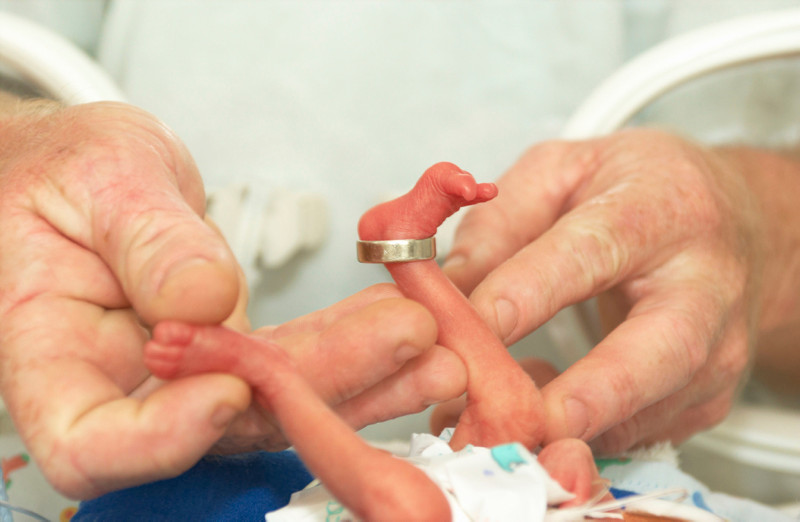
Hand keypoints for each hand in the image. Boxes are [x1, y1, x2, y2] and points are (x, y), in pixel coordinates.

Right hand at [0, 99, 466, 498]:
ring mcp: (187, 378)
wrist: (79, 176)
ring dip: (363, 377)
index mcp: (54, 357)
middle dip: (320, 387)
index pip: (94, 441)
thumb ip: (146, 241)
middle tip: (408, 340)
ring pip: (277, 401)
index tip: (236, 381)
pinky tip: (409, 327)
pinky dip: (353, 344)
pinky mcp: (234, 355)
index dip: (164, 435)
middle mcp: (125, 387)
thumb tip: (205, 301)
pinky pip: (296, 361)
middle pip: (220, 423)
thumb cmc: (60, 173)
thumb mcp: (96, 180)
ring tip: (438, 345)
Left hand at [439, 128, 799, 453]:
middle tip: (522, 418)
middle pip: (660, 350)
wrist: (735, 226)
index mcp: (657, 210)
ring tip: (501, 417)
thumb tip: (448, 287)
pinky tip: (543, 411)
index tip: (471, 324)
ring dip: (572, 428)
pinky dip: (585, 435)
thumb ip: (501, 222)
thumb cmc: (639, 192)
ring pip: (653, 408)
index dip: (528, 293)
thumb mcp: (563, 171)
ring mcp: (718, 350)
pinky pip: (644, 433)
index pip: (590, 253)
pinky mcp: (712, 397)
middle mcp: (703, 284)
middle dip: (591, 394)